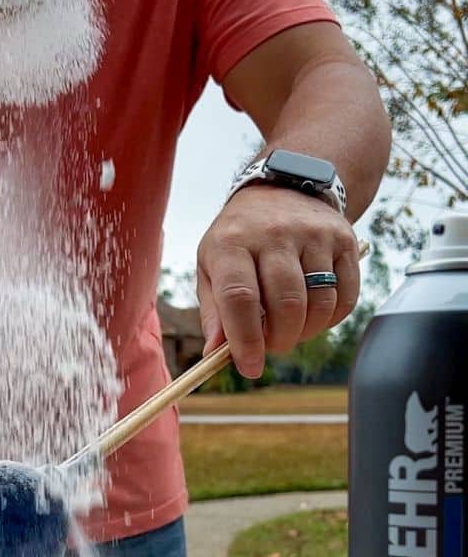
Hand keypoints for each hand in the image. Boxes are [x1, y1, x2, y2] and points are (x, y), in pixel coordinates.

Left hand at [197, 185, 359, 377]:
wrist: (283, 188)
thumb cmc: (239, 238)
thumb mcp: (212, 265)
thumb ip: (214, 312)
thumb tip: (218, 353)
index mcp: (231, 242)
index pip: (240, 298)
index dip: (246, 340)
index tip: (249, 367)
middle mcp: (274, 234)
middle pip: (285, 304)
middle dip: (279, 340)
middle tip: (272, 346)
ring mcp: (314, 235)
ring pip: (319, 304)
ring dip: (305, 332)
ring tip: (290, 329)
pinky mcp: (344, 240)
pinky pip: (345, 296)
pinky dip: (330, 319)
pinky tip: (313, 315)